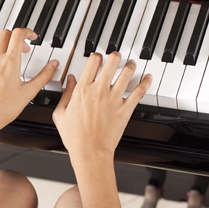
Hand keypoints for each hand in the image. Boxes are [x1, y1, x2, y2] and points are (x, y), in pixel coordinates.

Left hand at [0, 28, 58, 137]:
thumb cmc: (3, 109)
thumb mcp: (28, 93)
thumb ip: (43, 76)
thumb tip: (53, 65)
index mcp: (10, 62)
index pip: (18, 34)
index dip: (27, 32)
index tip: (31, 37)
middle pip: (5, 34)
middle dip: (16, 38)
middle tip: (21, 49)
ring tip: (4, 50)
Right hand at [52, 52, 151, 167]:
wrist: (90, 151)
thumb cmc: (75, 137)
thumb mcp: (60, 113)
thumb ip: (65, 94)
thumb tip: (70, 80)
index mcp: (82, 90)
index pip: (93, 62)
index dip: (97, 56)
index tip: (98, 57)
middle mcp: (99, 91)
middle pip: (112, 62)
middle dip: (115, 55)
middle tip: (117, 56)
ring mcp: (114, 99)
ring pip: (127, 72)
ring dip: (130, 65)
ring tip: (131, 65)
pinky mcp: (125, 109)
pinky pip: (139, 91)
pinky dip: (145, 82)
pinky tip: (147, 78)